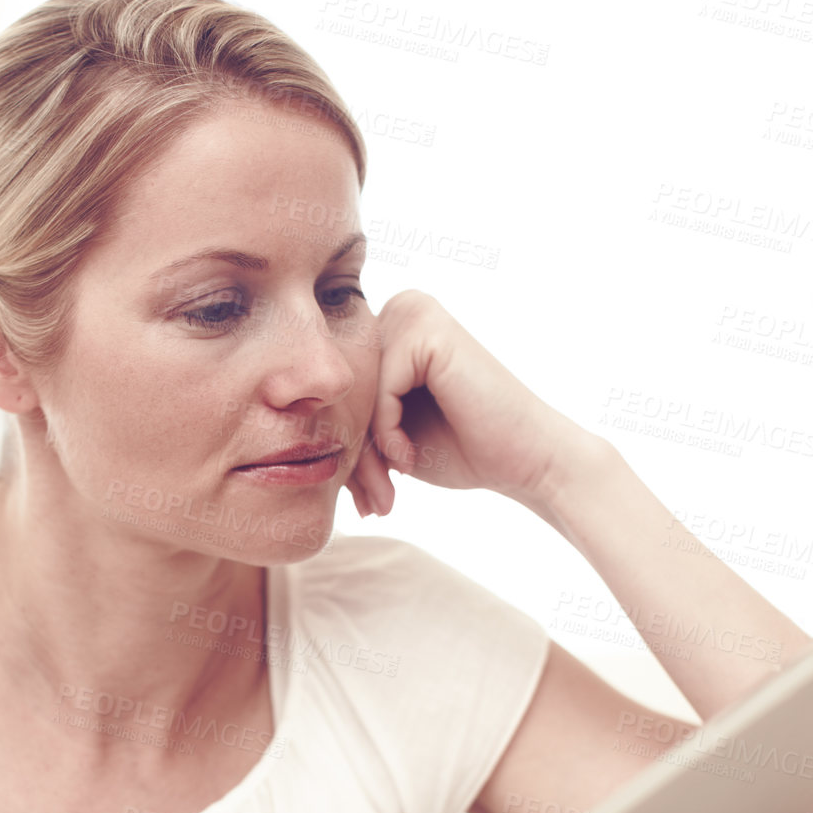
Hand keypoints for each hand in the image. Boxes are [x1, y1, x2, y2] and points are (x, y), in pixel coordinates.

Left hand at [344, 290, 605, 522]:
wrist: (527, 459)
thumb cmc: (462, 448)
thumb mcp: (390, 435)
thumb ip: (350, 420)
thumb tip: (286, 434)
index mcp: (388, 328)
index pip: (340, 390)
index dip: (346, 446)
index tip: (361, 497)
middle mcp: (398, 309)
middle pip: (343, 390)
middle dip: (353, 453)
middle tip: (373, 503)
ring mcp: (412, 313)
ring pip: (356, 395)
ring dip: (366, 452)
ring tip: (388, 490)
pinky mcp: (426, 329)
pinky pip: (379, 393)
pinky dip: (388, 433)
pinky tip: (410, 459)